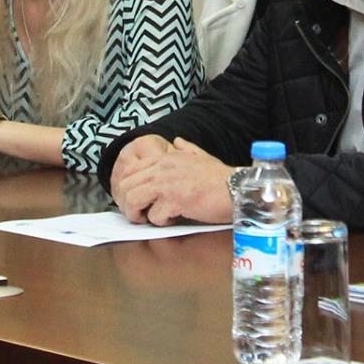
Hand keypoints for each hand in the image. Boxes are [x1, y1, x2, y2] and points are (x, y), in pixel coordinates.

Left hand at [110, 137, 234, 226]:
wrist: (237, 189)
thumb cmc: (220, 177)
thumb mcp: (201, 156)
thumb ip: (186, 149)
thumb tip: (177, 141)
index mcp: (165, 158)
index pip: (130, 171)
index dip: (127, 189)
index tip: (136, 201)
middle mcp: (162, 168)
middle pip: (126, 186)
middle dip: (128, 204)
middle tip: (140, 215)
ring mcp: (167, 184)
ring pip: (133, 200)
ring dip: (139, 214)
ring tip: (152, 219)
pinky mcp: (175, 201)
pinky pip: (155, 216)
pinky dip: (162, 222)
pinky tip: (174, 218)